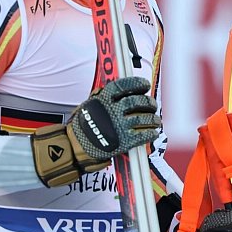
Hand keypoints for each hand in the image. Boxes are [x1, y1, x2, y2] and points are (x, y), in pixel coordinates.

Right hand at [32, 77, 158, 186]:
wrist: (76, 147)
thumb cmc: (83, 126)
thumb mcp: (89, 105)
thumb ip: (101, 96)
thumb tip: (114, 86)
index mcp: (103, 100)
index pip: (123, 86)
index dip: (137, 84)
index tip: (144, 84)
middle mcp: (112, 111)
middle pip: (137, 101)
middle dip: (148, 102)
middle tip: (152, 104)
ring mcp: (119, 126)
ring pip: (143, 118)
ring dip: (153, 119)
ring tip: (156, 120)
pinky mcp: (124, 141)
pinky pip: (142, 135)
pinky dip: (151, 133)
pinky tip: (153, 132)